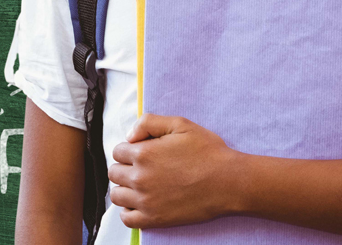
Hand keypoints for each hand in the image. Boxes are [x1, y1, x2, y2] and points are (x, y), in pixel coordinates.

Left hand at [108, 113, 237, 229]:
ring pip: (117, 195)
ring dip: (124, 188)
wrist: (228, 181)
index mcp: (143, 153)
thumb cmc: (207, 151)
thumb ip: (149, 122)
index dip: (129, 149)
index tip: (141, 152)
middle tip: (141, 167)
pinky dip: (128, 211)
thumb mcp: (180, 124)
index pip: (117, 151)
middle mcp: (140, 178)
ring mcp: (145, 201)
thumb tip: (129, 135)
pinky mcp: (154, 219)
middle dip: (124, 167)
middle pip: (114, 173)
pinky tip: (139, 203)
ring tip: (139, 184)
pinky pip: (127, 219)